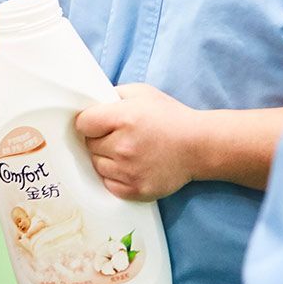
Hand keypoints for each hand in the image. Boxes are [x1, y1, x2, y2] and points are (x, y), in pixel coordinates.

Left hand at [74, 83, 202, 200]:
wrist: (200, 146)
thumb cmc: (170, 117)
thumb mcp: (142, 93)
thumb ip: (113, 95)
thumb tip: (89, 103)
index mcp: (123, 118)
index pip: (83, 123)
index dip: (90, 122)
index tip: (99, 123)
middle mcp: (123, 146)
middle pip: (89, 145)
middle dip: (99, 140)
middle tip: (119, 136)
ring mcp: (129, 171)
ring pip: (97, 166)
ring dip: (106, 159)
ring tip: (127, 151)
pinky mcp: (136, 190)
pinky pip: (109, 184)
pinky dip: (115, 177)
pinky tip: (131, 166)